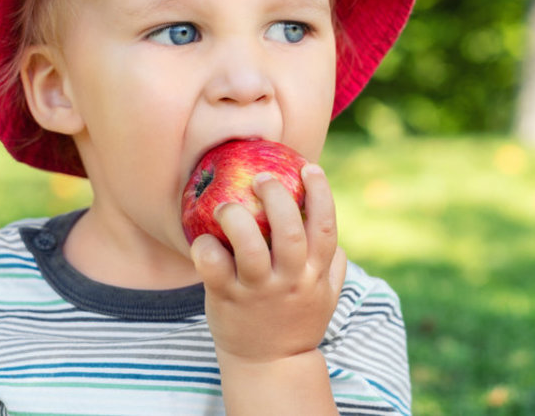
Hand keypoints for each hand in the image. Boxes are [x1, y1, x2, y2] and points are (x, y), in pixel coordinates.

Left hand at [191, 163, 347, 363]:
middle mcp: (290, 280)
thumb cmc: (296, 321)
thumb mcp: (325, 296)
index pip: (325, 227)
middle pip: (290, 231)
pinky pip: (213, 268)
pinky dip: (205, 249)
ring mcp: (258, 290)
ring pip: (251, 248)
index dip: (320, 194)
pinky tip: (201, 238)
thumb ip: (332, 264)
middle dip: (277, 197)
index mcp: (316, 274)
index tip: (310, 168)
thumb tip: (332, 228)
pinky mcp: (227, 299)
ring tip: (226, 205)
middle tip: (263, 178)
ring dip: (237, 219)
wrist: (270, 365)